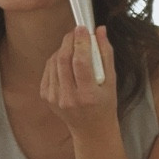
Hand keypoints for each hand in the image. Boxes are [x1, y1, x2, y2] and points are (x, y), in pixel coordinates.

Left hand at [40, 25, 118, 141]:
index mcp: (88, 96)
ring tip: (74, 46)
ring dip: (63, 49)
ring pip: (54, 62)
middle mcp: (68, 98)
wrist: (91, 129)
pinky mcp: (46, 96)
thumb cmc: (105, 104)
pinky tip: (66, 60)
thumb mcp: (112, 81)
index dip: (81, 42)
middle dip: (69, 41)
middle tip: (76, 32)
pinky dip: (56, 60)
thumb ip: (106, 54)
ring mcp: (54, 99)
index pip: (81, 63)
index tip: (83, 28)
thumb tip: (100, 30)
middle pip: (63, 60)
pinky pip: (48, 69)